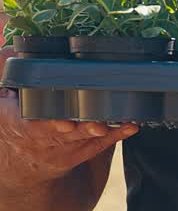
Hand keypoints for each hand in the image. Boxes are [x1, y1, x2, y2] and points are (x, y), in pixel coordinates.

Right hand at [0, 43, 136, 184]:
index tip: (64, 124)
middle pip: (62, 136)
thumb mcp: (3, 99)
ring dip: (102, 132)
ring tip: (120, 121)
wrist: (21, 160)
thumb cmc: (15, 117)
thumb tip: (10, 50)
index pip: (30, 126)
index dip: (48, 125)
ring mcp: (57, 150)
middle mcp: (37, 141)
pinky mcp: (75, 155)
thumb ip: (6, 75)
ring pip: (81, 142)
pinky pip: (97, 147)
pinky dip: (115, 136)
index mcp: (14, 124)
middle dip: (81, 130)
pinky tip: (131, 126)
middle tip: (98, 124)